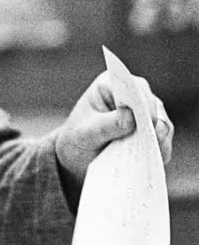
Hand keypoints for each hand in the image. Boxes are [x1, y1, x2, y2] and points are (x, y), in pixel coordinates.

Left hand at [55, 71, 173, 202]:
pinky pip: (164, 142)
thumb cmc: (80, 135)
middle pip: (153, 107)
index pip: (133, 87)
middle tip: (145, 144)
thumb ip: (106, 125)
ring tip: (141, 155)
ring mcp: (147, 112)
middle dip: (150, 126)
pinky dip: (158, 152)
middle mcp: (134, 94)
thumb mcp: (85, 132)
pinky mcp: (154, 131)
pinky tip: (146, 160)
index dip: (142, 102)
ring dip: (155, 142)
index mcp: (111, 84)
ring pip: (163, 125)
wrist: (81, 153)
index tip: (146, 119)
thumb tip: (131, 118)